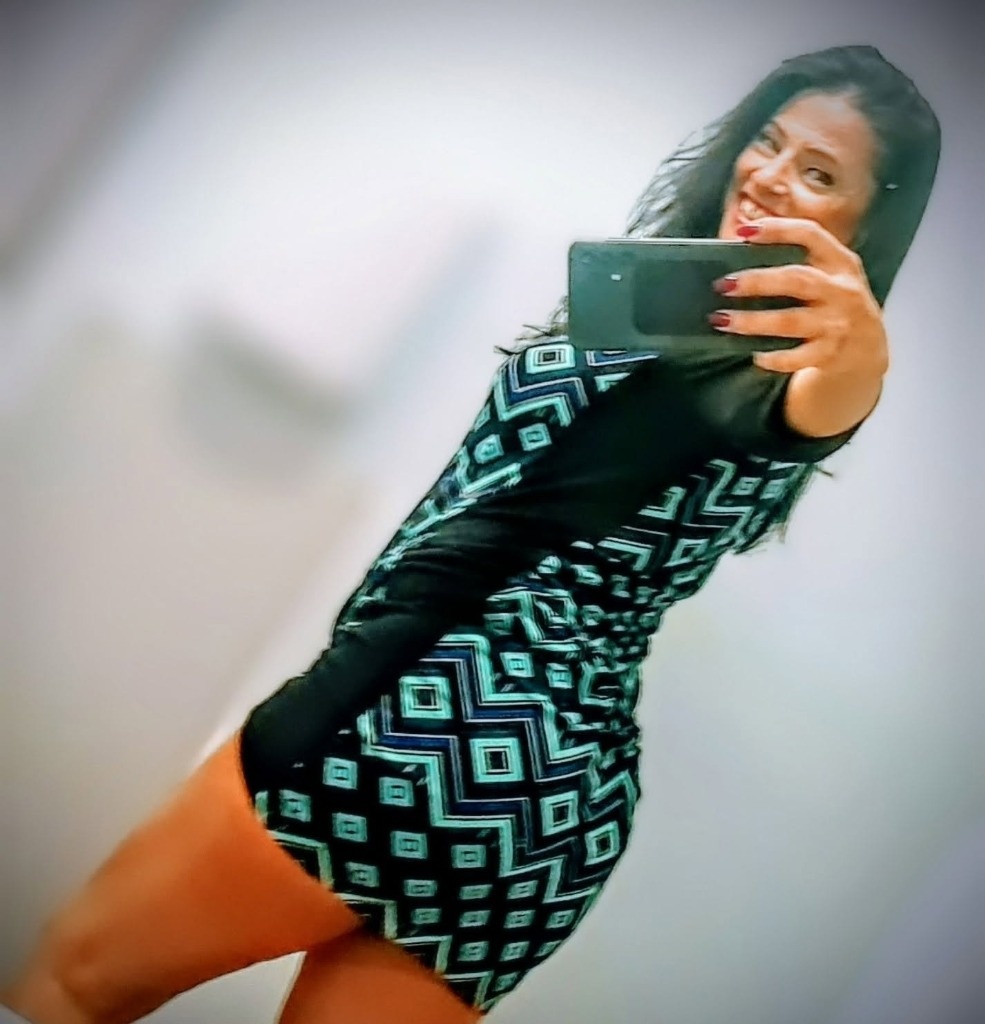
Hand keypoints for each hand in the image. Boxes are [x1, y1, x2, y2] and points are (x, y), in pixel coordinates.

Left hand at [709, 217, 889, 377]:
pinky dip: (773, 358)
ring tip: (722, 320)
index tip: (745, 231)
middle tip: (723, 284)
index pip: (811, 235)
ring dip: (752, 321)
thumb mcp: (829, 275)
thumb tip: (740, 248)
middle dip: (757, 281)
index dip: (778, 230)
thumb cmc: (835, 304)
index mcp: (840, 262)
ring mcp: (837, 323)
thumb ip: (797, 260)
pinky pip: (796, 358)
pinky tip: (755, 355)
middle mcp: (842, 290)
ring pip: (790, 321)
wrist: (868, 349)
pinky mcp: (829, 354)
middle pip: (796, 279)